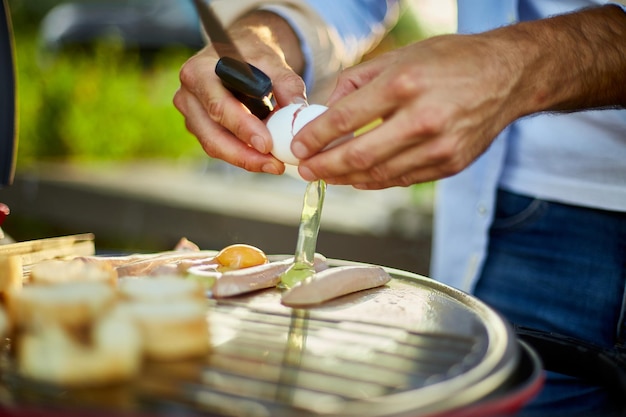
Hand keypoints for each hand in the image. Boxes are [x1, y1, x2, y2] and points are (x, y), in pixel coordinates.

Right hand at [173, 11, 306, 173]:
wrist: (235, 52)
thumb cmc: (251, 54)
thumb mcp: (271, 60)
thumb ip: (286, 84)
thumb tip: (299, 110)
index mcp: (199, 72)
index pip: (219, 106)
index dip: (242, 127)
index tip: (267, 144)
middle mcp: (188, 95)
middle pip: (212, 135)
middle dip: (244, 155)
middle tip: (275, 165)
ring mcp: (191, 115)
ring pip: (214, 146)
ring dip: (245, 159)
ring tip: (274, 164)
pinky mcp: (199, 128)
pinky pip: (219, 147)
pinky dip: (242, 155)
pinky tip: (265, 159)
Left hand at [290, 32, 521, 188]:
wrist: (508, 77)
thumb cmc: (452, 61)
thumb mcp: (401, 56)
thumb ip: (357, 82)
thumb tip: (325, 109)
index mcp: (404, 84)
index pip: (345, 119)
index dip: (315, 137)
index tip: (298, 147)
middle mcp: (422, 118)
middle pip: (358, 155)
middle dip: (324, 166)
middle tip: (305, 170)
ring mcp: (439, 147)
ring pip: (378, 174)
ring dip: (346, 178)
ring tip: (326, 175)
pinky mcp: (450, 164)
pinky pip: (402, 179)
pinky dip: (375, 180)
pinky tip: (357, 177)